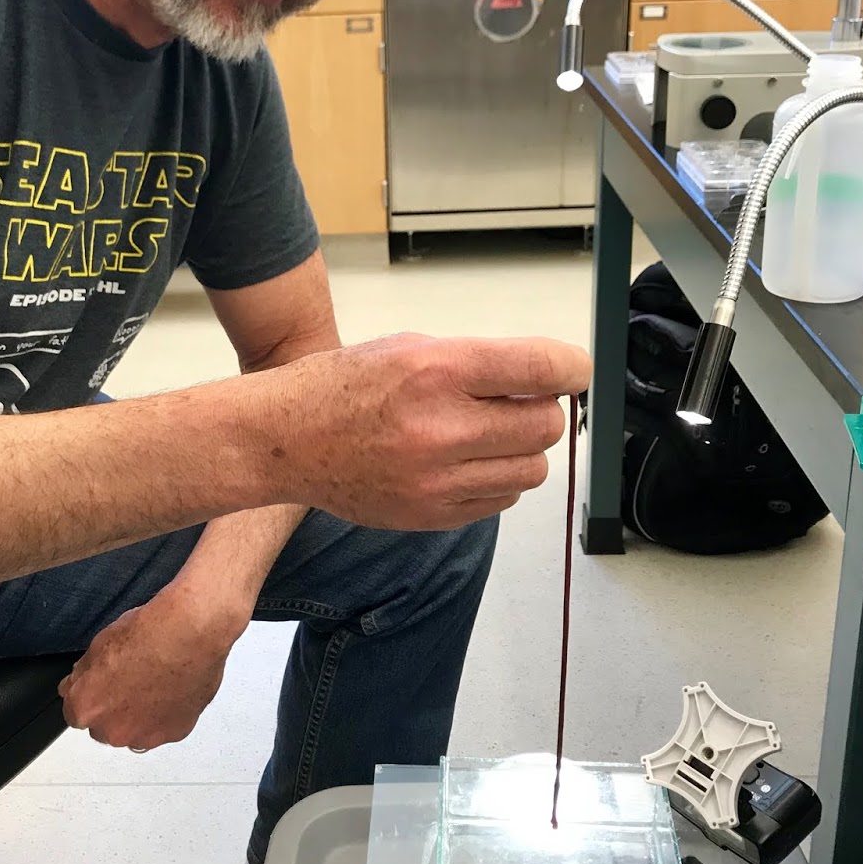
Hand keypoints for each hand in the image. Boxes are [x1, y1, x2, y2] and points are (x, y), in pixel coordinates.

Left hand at [58, 581, 242, 749]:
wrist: (189, 632)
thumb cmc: (149, 634)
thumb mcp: (100, 644)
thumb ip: (84, 673)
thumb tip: (77, 683)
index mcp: (86, 707)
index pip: (76, 713)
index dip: (90, 697)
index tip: (102, 687)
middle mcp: (112, 729)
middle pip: (105, 728)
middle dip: (114, 710)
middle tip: (132, 682)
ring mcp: (145, 735)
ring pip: (135, 732)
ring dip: (140, 716)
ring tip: (156, 685)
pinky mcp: (174, 733)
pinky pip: (164, 728)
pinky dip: (167, 715)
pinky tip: (173, 689)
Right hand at [264, 334, 589, 531]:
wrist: (287, 440)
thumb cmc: (345, 387)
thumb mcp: (410, 348)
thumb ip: (479, 362)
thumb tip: (546, 378)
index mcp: (436, 371)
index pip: (539, 368)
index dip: (571, 368)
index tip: (574, 370)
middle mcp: (440, 428)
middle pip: (545, 426)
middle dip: (540, 410)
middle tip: (515, 402)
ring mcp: (436, 480)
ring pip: (531, 470)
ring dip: (521, 449)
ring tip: (487, 434)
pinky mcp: (432, 515)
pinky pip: (501, 501)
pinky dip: (496, 481)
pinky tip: (464, 462)